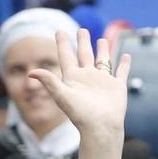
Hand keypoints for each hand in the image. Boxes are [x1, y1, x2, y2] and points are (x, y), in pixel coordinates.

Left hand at [26, 27, 128, 146]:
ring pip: (103, 61)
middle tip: (81, 30)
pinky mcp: (117, 87)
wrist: (100, 128)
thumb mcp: (62, 95)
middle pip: (84, 55)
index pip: (66, 56)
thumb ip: (49, 82)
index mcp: (73, 78)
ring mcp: (103, 81)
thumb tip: (30, 72)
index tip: (59, 30)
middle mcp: (87, 77)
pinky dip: (124, 64)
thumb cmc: (81, 114)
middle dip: (83, 42)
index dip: (63, 43)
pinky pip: (121, 72)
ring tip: (101, 40)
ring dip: (103, 50)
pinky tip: (126, 55)